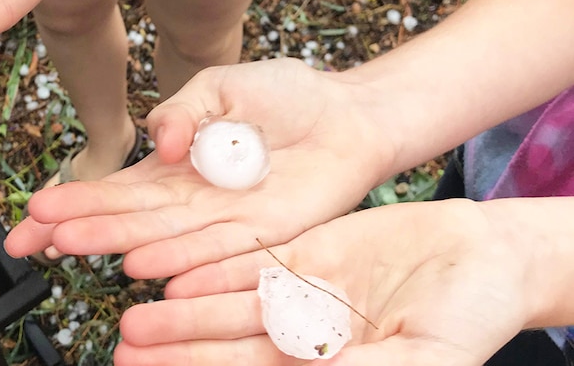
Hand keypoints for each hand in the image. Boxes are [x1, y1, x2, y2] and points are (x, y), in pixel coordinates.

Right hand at [5, 58, 395, 277]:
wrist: (349, 114)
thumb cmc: (285, 96)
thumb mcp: (222, 86)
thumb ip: (183, 110)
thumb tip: (156, 138)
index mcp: (175, 166)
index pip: (115, 188)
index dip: (73, 199)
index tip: (32, 213)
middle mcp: (192, 201)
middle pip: (128, 218)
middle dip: (79, 225)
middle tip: (31, 237)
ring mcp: (224, 221)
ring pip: (162, 237)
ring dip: (117, 243)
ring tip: (71, 246)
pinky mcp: (264, 236)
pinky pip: (217, 251)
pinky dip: (182, 261)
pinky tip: (143, 267)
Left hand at [113, 199, 530, 365]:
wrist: (484, 257)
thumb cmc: (470, 319)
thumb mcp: (423, 359)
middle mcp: (304, 338)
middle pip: (228, 346)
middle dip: (177, 351)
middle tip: (126, 350)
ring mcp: (301, 295)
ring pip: (229, 305)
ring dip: (182, 313)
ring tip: (134, 319)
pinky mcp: (305, 254)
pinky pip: (251, 263)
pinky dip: (214, 270)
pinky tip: (176, 277)